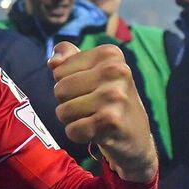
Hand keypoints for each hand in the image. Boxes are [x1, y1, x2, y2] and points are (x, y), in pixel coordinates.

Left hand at [50, 42, 158, 181]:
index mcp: (109, 53)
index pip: (58, 69)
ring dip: (72, 119)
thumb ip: (68, 56)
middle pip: (59, 90)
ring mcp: (115, 95)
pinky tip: (96, 131)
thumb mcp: (91, 69)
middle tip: (91, 105)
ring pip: (63, 111)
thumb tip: (53, 61)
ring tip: (93, 117)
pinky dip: (79, 134)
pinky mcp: (111, 120)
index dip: (67, 82)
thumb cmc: (107, 97)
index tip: (90, 87)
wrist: (135, 134)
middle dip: (67, 102)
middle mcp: (116, 70)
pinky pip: (72, 130)